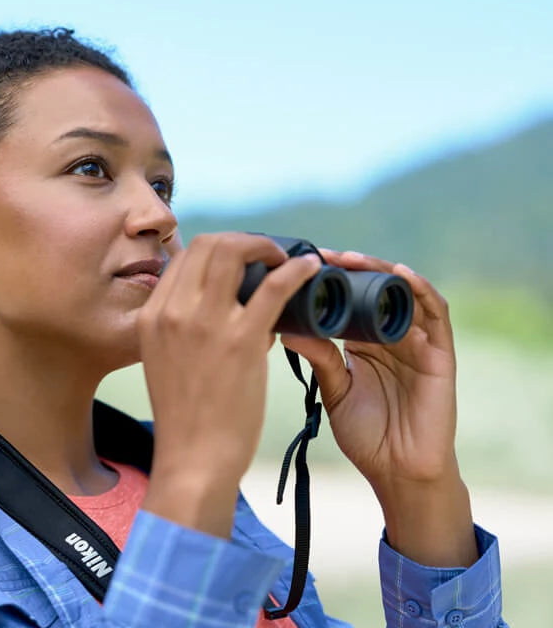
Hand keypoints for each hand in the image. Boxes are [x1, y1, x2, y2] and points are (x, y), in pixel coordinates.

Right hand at [138, 233, 320, 537]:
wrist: (193, 460)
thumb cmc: (186, 417)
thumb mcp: (167, 361)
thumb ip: (183, 329)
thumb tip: (229, 306)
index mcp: (152, 316)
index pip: (183, 257)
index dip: (217, 250)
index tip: (241, 261)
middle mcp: (173, 311)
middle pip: (208, 244)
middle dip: (243, 241)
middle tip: (266, 256)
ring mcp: (205, 323)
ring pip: (235, 252)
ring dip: (265, 247)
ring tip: (285, 261)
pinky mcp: (241, 341)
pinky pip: (274, 287)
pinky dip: (296, 270)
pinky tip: (310, 269)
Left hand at [281, 250, 477, 566]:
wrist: (398, 473)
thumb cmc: (367, 436)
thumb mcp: (336, 391)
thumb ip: (320, 358)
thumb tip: (287, 328)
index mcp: (364, 344)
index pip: (348, 301)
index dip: (329, 282)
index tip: (300, 266)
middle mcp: (391, 338)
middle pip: (374, 290)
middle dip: (350, 269)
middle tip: (322, 255)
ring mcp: (418, 343)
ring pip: (403, 294)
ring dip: (380, 272)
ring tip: (353, 260)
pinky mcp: (440, 354)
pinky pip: (436, 314)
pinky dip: (421, 290)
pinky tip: (400, 275)